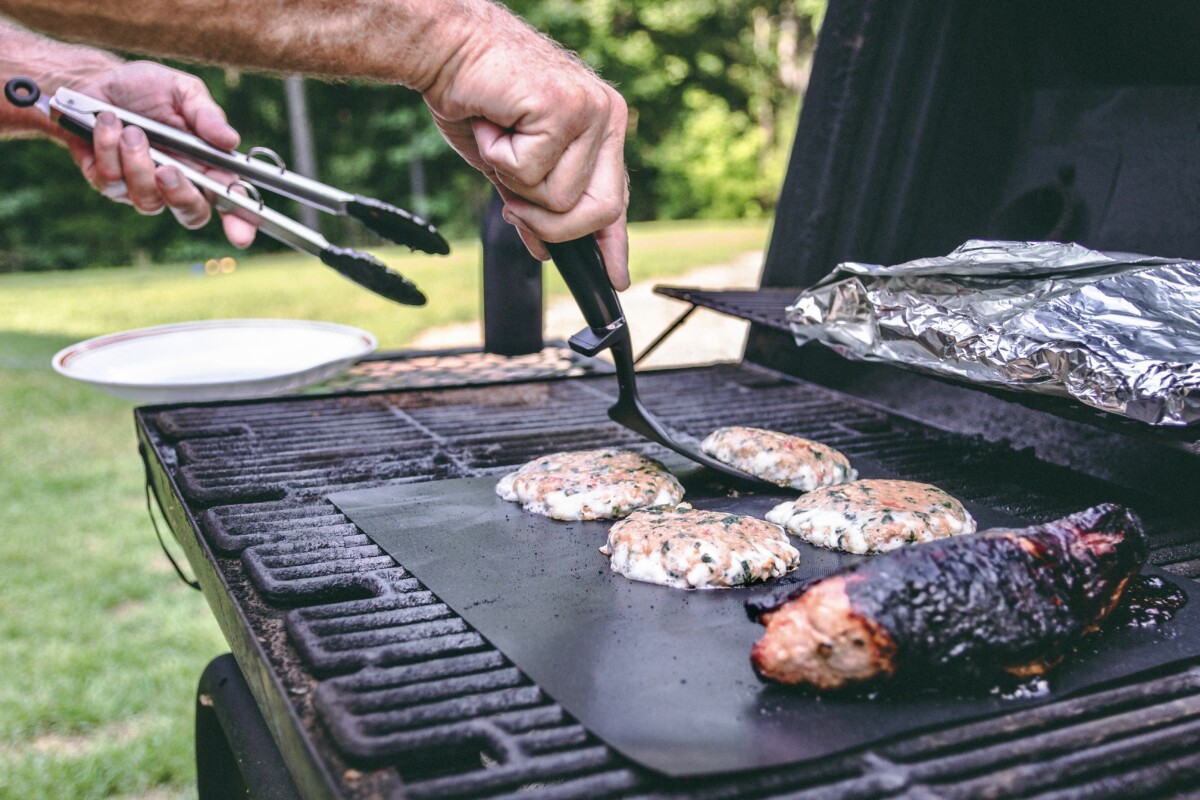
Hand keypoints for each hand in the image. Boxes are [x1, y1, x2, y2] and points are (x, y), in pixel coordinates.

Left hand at [68, 61, 255, 246]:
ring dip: (137, 162)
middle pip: (191, 214)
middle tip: (167, 170)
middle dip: (180, 195)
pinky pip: (112, 181)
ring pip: (147, 200)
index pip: (230, 202)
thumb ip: (206, 115)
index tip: (241, 234)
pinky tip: (107, 123)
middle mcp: (177, 184)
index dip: (239, 223)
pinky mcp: (109, 184)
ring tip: (130, 129)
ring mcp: (142, 188)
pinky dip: (108, 148)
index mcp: (207, 166)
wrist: (94, 81)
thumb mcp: (182, 90)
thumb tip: (231, 141)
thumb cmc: (146, 88)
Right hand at [422, 7, 629, 289]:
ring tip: (499, 138)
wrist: (444, 47)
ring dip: (515, 182)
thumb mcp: (509, 164)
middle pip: (601, 210)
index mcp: (602, 127)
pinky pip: (532, 173)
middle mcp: (606, 116)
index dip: (612, 243)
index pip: (615, 198)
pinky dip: (498, 157)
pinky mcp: (564, 108)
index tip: (615, 279)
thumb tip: (544, 248)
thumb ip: (534, 202)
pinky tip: (492, 123)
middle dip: (553, 224)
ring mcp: (590, 111)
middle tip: (513, 202)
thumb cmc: (474, 96)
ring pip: (562, 199)